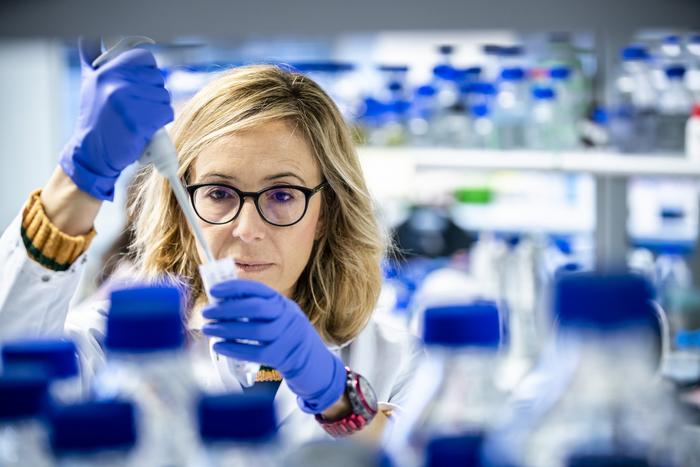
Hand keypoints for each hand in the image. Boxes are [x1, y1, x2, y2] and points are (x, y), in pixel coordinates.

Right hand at [59, 38, 173, 200]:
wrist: (93, 153)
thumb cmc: (96, 119)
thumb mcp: (90, 83)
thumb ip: (92, 58)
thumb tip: (88, 36)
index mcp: (107, 71)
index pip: (145, 58)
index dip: (148, 73)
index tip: (142, 86)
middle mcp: (116, 83)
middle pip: (158, 79)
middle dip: (153, 95)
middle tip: (138, 108)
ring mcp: (127, 103)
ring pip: (164, 97)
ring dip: (158, 110)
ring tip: (140, 119)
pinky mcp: (138, 122)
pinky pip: (167, 113)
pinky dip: (161, 122)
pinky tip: (146, 128)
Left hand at [202, 280, 345, 413]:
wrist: (315, 365)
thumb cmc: (289, 340)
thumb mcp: (280, 318)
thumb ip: (258, 312)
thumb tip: (222, 305)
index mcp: (284, 304)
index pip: (259, 289)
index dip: (235, 287)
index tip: (215, 290)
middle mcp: (288, 316)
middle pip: (256, 307)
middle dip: (227, 309)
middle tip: (207, 313)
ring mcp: (288, 337)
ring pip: (254, 331)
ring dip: (227, 329)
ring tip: (208, 329)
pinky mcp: (283, 357)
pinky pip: (255, 352)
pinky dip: (234, 348)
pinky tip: (219, 346)